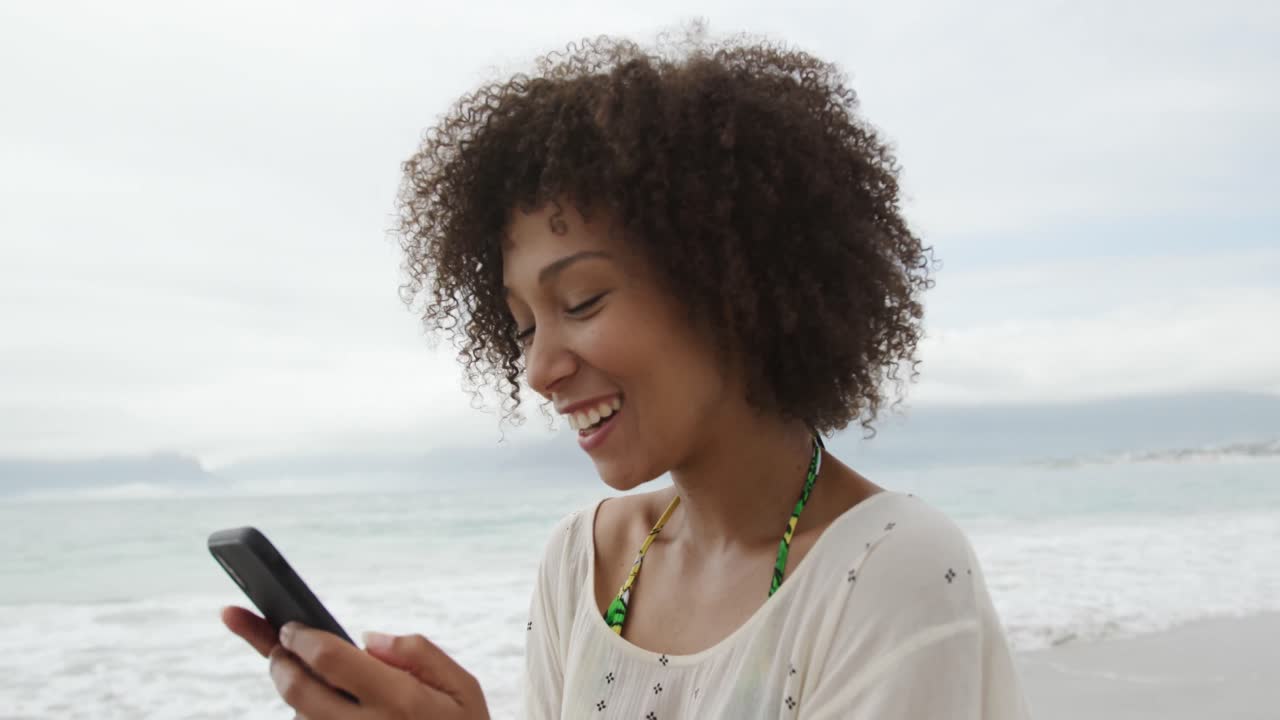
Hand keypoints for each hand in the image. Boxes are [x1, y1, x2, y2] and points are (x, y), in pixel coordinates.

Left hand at [221, 606, 489, 718]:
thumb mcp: (463, 687)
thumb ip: (419, 652)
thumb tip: (368, 639)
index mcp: (399, 700)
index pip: (329, 658)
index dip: (300, 637)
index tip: (290, 627)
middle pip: (296, 691)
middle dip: (278, 662)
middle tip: (281, 649)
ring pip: (297, 718)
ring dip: (296, 697)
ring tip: (310, 682)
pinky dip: (307, 718)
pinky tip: (324, 706)